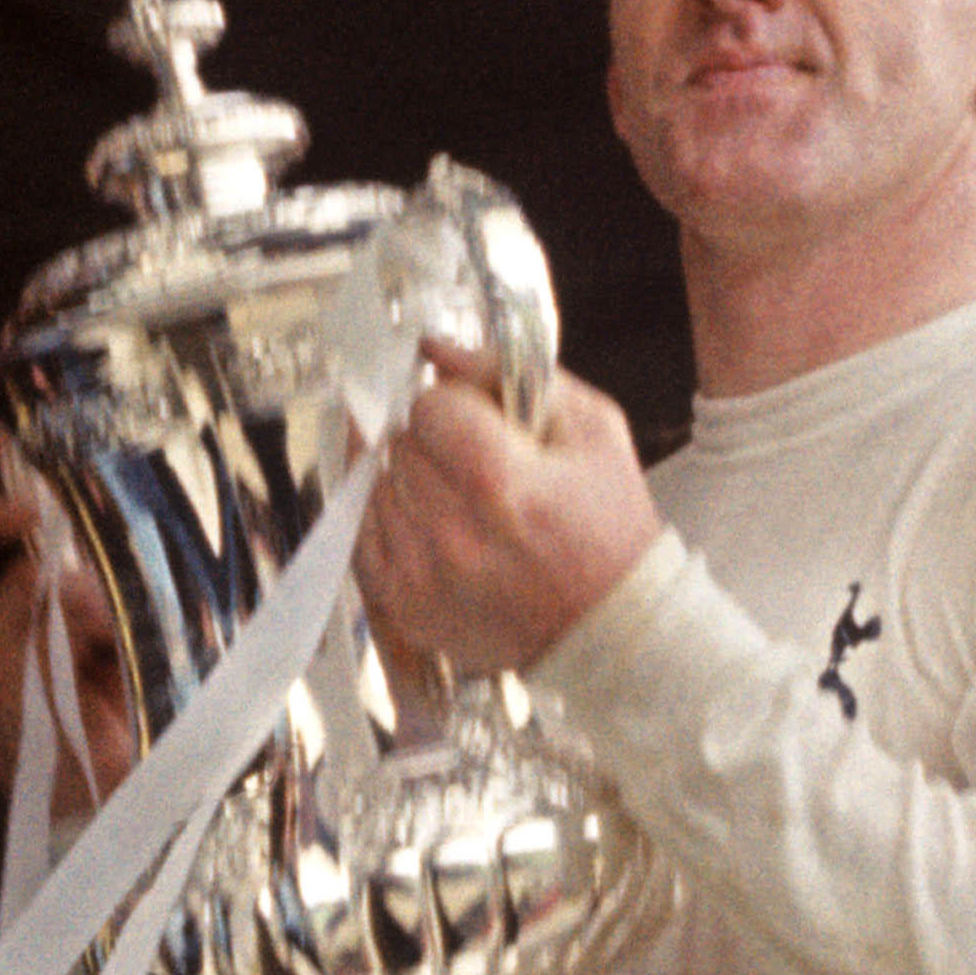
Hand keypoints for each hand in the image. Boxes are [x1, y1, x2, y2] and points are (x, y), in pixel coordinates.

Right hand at [0, 445, 138, 799]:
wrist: (113, 816)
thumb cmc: (102, 737)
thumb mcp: (63, 654)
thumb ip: (42, 599)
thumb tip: (50, 520)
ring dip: (43, 556)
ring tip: (92, 587)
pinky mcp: (1, 681)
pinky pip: (37, 597)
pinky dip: (87, 601)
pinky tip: (110, 644)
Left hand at [351, 347, 657, 682]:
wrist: (614, 626)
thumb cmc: (609, 526)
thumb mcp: (590, 428)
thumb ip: (507, 374)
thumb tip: (435, 348)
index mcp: (498, 480)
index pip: (428, 407)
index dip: (455, 406)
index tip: (480, 422)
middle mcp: (450, 530)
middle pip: (400, 445)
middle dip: (435, 442)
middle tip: (476, 462)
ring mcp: (420, 574)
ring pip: (376, 486)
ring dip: (411, 480)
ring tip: (462, 498)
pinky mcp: (404, 606)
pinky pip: (362, 536)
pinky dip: (388, 518)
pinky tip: (424, 516)